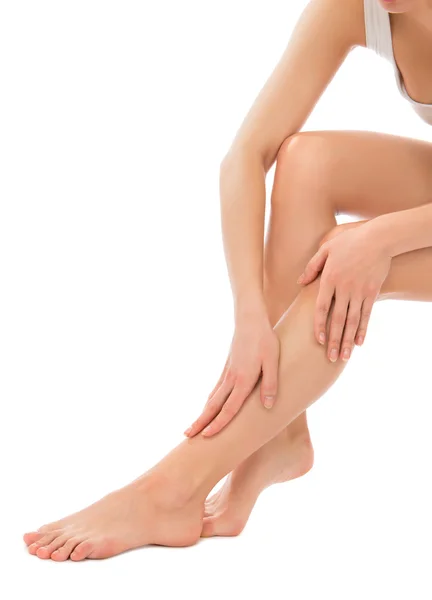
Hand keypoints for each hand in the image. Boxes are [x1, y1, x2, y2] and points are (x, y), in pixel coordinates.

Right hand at [184, 312, 279, 436]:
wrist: (250, 319)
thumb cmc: (265, 339)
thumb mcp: (273, 361)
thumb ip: (270, 384)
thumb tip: (267, 406)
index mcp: (243, 379)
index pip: (229, 408)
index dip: (219, 424)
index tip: (207, 437)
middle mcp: (231, 378)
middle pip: (213, 405)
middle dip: (201, 422)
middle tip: (187, 436)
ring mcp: (227, 372)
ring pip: (212, 398)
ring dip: (203, 413)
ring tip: (193, 426)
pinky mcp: (227, 367)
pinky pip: (216, 388)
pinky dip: (209, 401)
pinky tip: (207, 405)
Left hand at [297, 224, 391, 361]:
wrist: (378, 238)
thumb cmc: (350, 241)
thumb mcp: (326, 248)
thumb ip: (312, 266)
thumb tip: (299, 282)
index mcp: (329, 278)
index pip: (322, 307)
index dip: (319, 326)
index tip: (318, 341)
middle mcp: (344, 288)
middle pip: (337, 319)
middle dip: (333, 340)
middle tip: (330, 358)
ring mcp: (359, 291)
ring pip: (352, 321)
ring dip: (347, 340)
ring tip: (343, 357)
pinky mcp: (373, 292)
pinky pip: (367, 315)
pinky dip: (362, 330)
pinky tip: (358, 343)